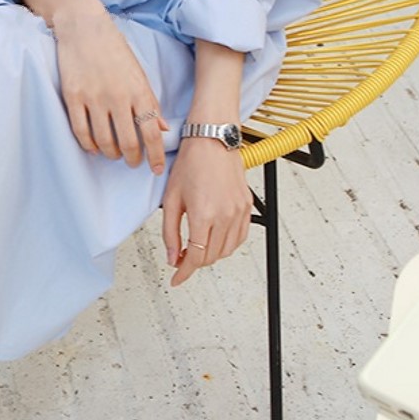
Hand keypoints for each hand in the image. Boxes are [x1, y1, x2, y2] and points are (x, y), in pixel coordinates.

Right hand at [47, 0, 169, 172]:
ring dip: (111, 154)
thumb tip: (163, 128)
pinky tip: (94, 147)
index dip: (154, 156)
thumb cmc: (115, 49)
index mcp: (139, 91)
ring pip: (104, 141)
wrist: (84, 27)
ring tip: (113, 154)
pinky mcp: (73, 97)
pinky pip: (81, 132)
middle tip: (132, 162)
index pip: (152, 133)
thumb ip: (150, 102)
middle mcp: (118, 97)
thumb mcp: (139, 73)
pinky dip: (89, 145)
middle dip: (132, 159)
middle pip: (128, 143)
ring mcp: (94, 98)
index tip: (154, 169)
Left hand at [161, 137, 251, 285]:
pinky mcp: (247, 206)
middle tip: (180, 257)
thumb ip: (171, 232)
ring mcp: (239, 211)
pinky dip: (227, 244)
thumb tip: (173, 257)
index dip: (184, 272)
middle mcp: (225, 216)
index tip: (176, 279)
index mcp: (204, 214)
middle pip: (211, 256)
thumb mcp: (172, 198)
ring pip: (227, 250)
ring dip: (211, 254)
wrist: (213, 140)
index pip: (196, 257)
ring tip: (196, 247)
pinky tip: (215, 238)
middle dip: (195, 262)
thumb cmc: (191, 162)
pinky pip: (240, 237)